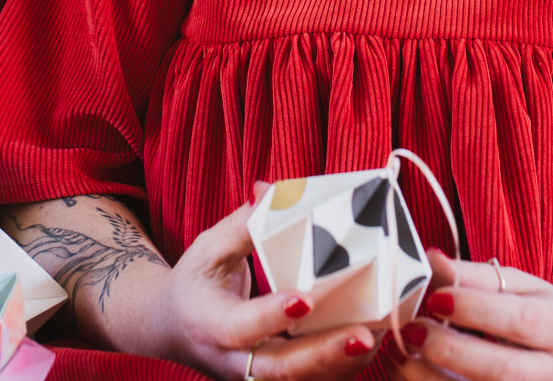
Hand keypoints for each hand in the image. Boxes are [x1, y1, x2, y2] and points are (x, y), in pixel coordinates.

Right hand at [145, 184, 382, 379]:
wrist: (173, 328)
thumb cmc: (196, 281)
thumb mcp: (208, 247)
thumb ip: (243, 223)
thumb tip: (271, 190)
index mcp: (210, 324)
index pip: (240, 327)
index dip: (271, 316)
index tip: (304, 300)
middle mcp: (232, 361)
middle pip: (280, 369)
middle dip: (324, 354)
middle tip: (364, 335)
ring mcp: (253, 378)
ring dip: (341, 364)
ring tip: (380, 335)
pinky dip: (341, 367)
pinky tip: (372, 341)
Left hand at [385, 251, 552, 380]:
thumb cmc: (540, 313)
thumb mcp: (519, 284)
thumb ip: (475, 275)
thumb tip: (433, 258)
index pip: (519, 321)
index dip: (476, 310)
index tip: (436, 296)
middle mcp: (549, 372)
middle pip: (500, 370)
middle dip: (451, 352)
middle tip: (413, 330)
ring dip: (435, 380)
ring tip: (404, 356)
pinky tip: (412, 374)